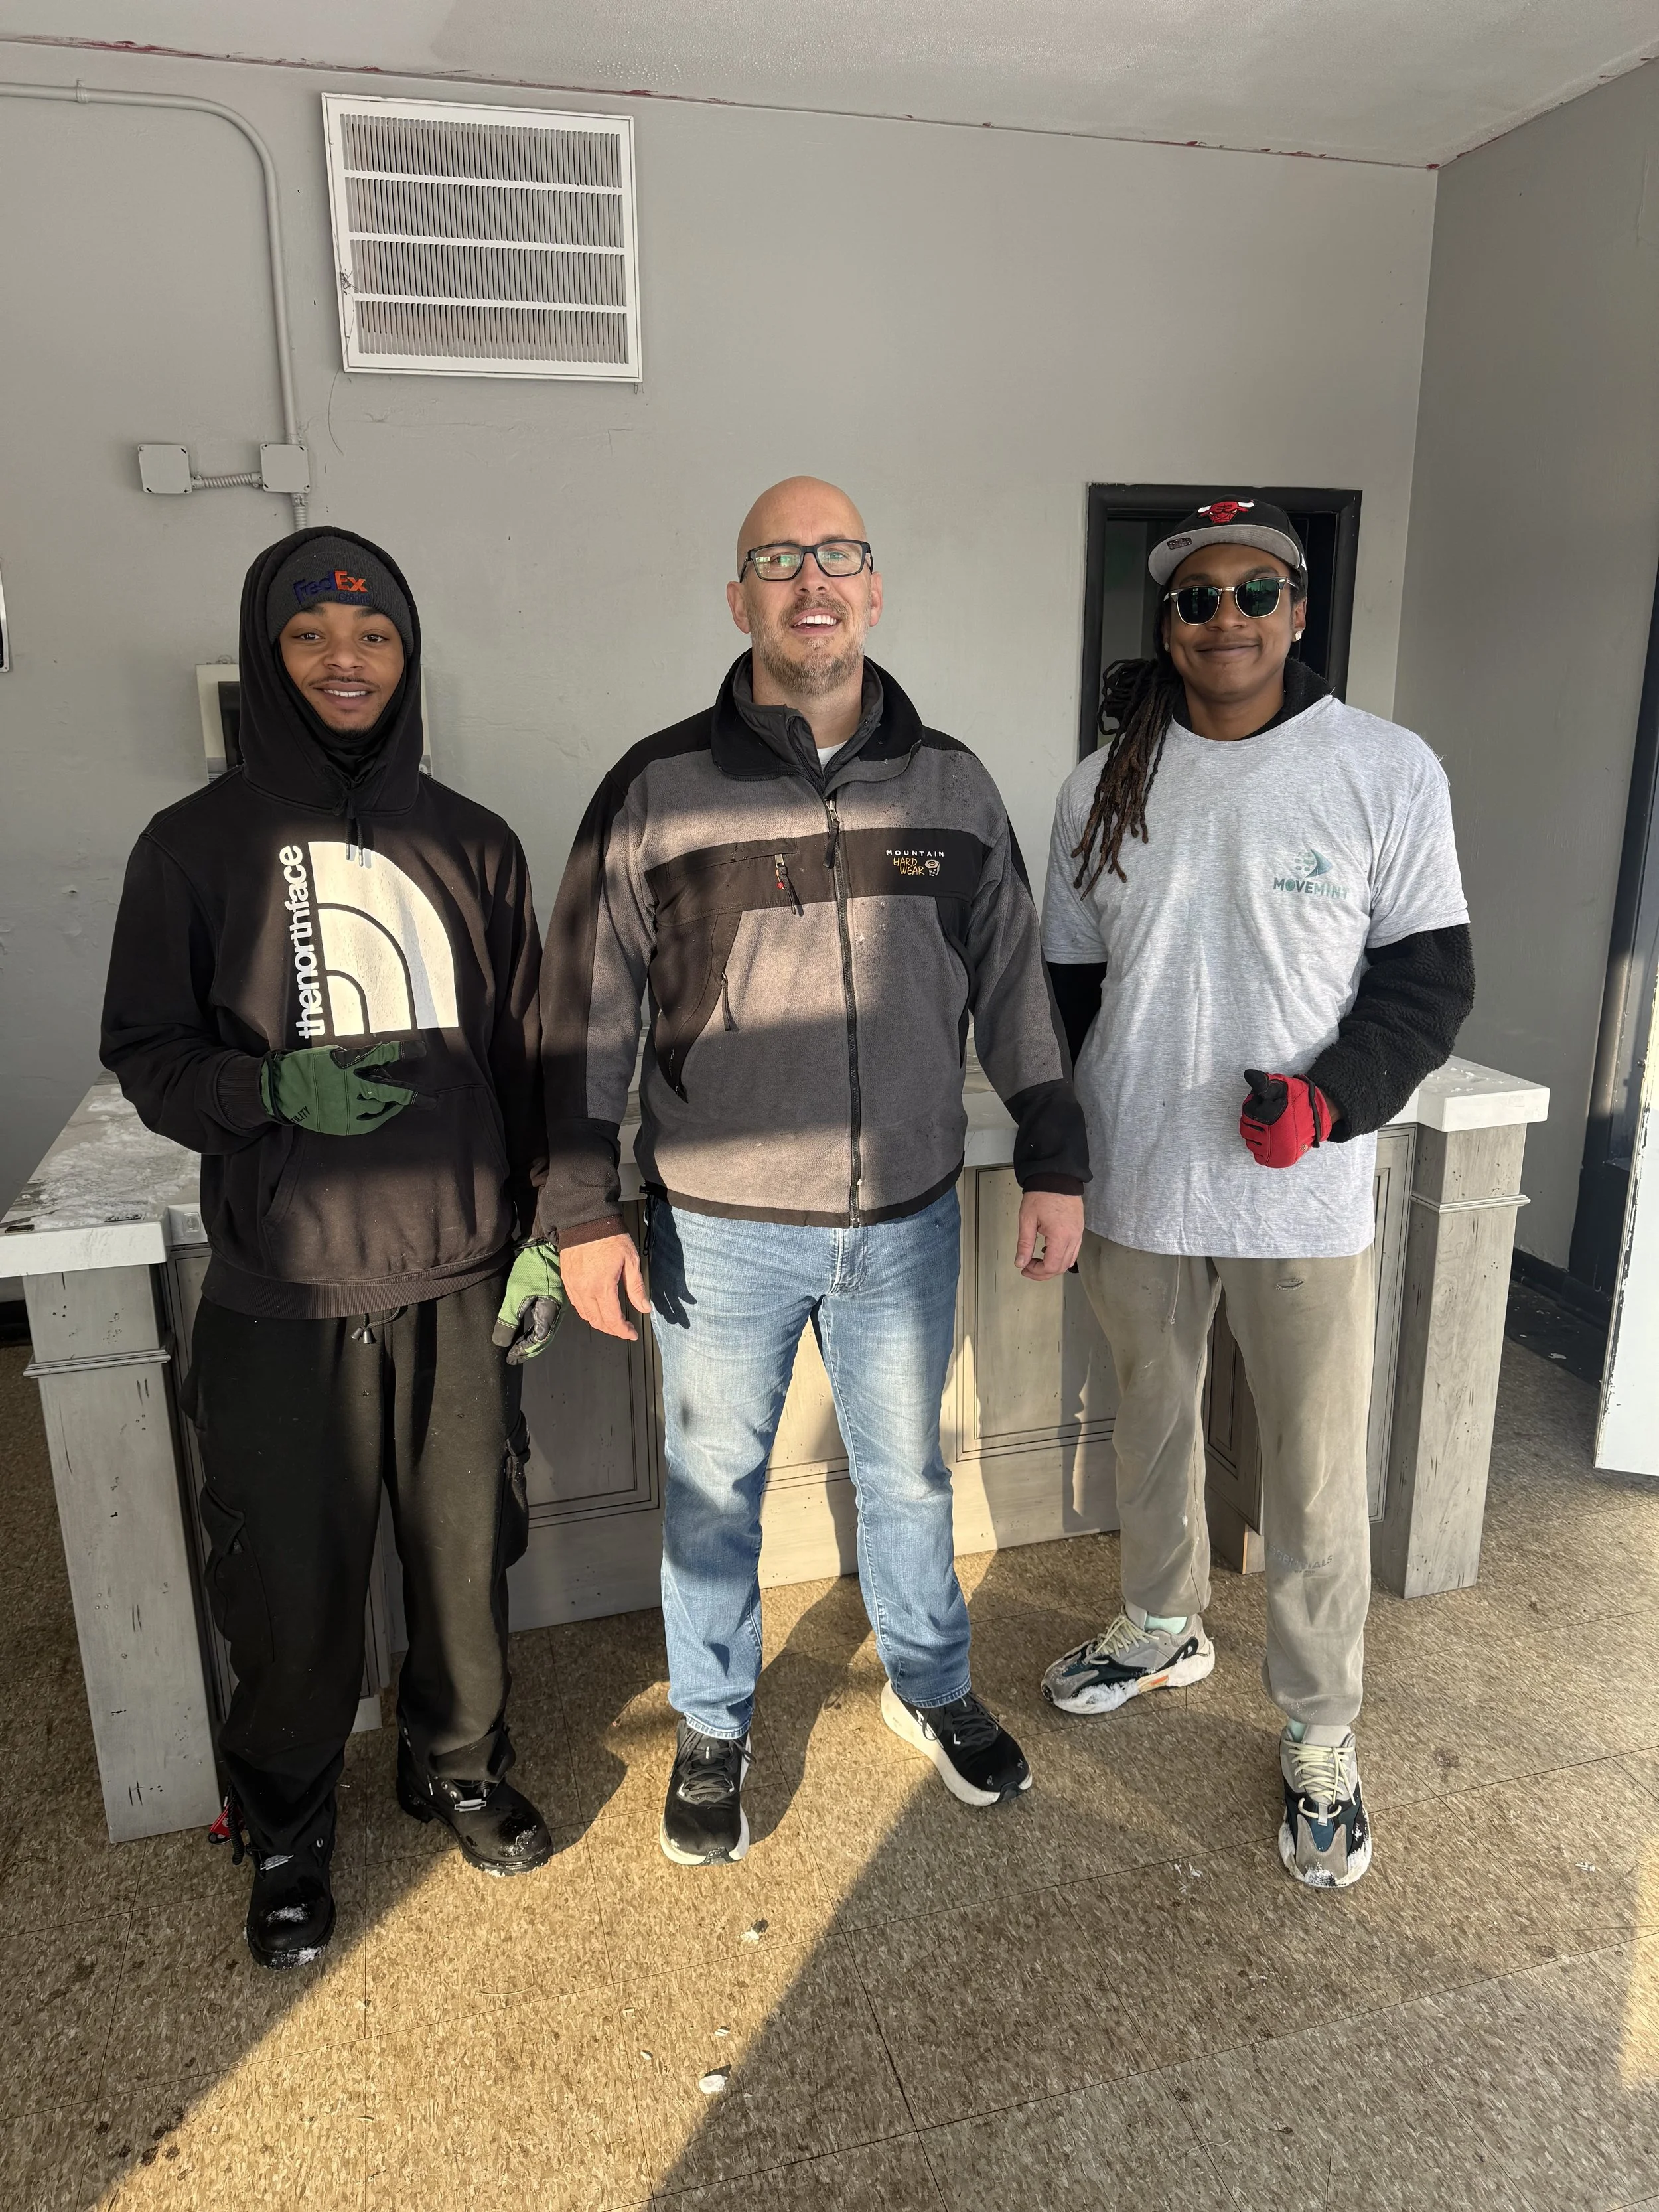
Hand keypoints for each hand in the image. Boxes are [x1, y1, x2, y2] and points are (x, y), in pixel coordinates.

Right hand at [261, 1039, 430, 1135]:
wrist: (282, 1091)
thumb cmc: (308, 1068)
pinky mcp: (344, 1124)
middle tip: (432, 1100)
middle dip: (412, 1096)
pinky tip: (385, 1112)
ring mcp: (347, 1108)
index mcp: (347, 1064)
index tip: (422, 1050)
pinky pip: (370, 1123)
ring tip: (397, 1102)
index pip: (380, 1055)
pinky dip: (380, 1116)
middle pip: (388, 1091)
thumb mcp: (332, 1055)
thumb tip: (380, 1068)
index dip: (402, 1052)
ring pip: (381, 1108)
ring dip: (391, 1104)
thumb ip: (357, 1061)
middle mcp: (350, 1087)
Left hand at [492, 1241, 565, 1363]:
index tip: (511, 1357)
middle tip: (514, 1355)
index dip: (524, 1350)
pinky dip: (534, 1325)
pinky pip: (545, 1316)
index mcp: (551, 1313)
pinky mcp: (553, 1292)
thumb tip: (501, 1342)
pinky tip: (526, 1324)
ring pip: (545, 1327)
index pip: (538, 1340)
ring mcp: (557, 1301)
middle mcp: (558, 1310)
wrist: (544, 1241)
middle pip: (544, 1337)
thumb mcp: (516, 1294)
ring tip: (518, 1343)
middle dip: (529, 1347)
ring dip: (531, 1337)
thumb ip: (508, 1320)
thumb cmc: (532, 1267)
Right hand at [561, 1229, 650, 1340]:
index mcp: (602, 1286)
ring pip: (585, 1315)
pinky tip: (597, 1308)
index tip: (632, 1333)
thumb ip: (636, 1287)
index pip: (612, 1320)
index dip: (623, 1331)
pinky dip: (587, 1311)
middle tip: (624, 1329)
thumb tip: (644, 1307)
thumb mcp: (631, 1260)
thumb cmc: (609, 1237)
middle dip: (612, 1330)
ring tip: (612, 1321)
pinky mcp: (567, 1280)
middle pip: (597, 1322)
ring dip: (599, 1322)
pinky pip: (576, 1303)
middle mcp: (585, 1290)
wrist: (586, 1220)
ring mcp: (573, 1286)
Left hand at [1015, 1190, 1083, 1279]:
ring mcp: (1078, 1234)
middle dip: (1043, 1272)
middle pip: (1061, 1268)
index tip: (1024, 1267)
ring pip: (1068, 1261)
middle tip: (1028, 1267)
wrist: (1057, 1178)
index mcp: (1060, 1236)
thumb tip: (1020, 1263)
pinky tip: (1048, 1251)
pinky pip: (1073, 1251)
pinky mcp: (1079, 1230)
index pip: (1051, 1266)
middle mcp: (1073, 1238)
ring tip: (1036, 1261)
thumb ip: (1024, 1244)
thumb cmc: (1041, 1195)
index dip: (1036, 1272)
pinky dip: (1061, 1257)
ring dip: (1053, 1266)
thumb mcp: (1027, 1219)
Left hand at [1239, 1069, 1332, 1167]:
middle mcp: (1273, 1135)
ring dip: (1255, 1134)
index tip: (1262, 1102)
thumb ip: (1264, 1082)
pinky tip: (1269, 1139)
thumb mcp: (1283, 1086)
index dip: (1253, 1104)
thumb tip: (1248, 1075)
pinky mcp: (1279, 1159)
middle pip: (1246, 1128)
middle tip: (1265, 1115)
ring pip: (1251, 1142)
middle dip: (1252, 1120)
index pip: (1247, 1111)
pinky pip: (1258, 1156)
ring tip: (1268, 1127)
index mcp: (1272, 1116)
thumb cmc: (1300, 1099)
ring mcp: (1276, 1149)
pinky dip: (1260, 1148)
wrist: (1319, 1118)